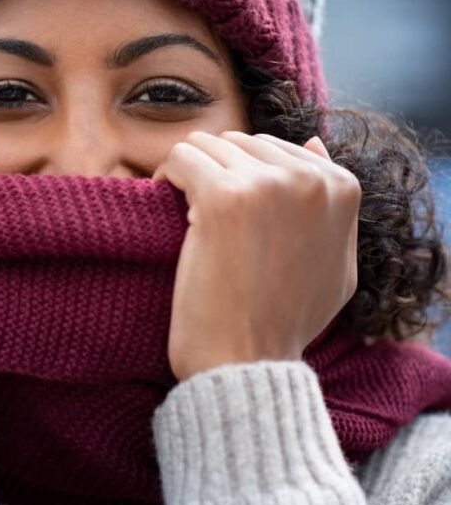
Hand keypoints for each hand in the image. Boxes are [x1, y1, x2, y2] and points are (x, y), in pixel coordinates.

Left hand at [151, 131, 361, 381]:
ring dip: (188, 174)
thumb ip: (330, 206)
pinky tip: (162, 206)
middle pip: (238, 142)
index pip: (273, 148)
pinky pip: (180, 158)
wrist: (248, 362)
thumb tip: (312, 144)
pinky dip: (165, 177)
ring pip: (206, 145)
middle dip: (214, 171)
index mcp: (341, 188)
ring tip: (182, 213)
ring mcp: (266, 185)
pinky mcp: (222, 197)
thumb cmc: (285, 321)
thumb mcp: (336, 263)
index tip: (226, 212)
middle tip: (198, 213)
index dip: (241, 177)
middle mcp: (309, 178)